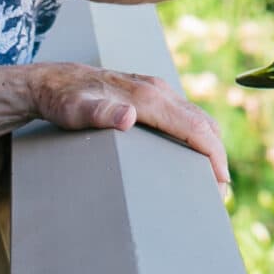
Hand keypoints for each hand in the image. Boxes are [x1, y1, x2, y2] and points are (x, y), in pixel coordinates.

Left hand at [30, 63, 228, 185]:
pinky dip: (197, 137)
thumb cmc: (64, 101)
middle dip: (217, 157)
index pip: (194, 127)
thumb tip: (128, 117)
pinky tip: (192, 156)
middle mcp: (157, 91)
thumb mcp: (75, 111)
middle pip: (203, 123)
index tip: (222, 181)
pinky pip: (185, 117)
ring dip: (209, 146)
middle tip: (219, 192)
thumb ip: (99, 114)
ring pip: (197, 118)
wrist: (52, 81)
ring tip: (210, 180)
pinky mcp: (151, 96)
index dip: (213, 155)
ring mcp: (156, 91)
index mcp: (148, 98)